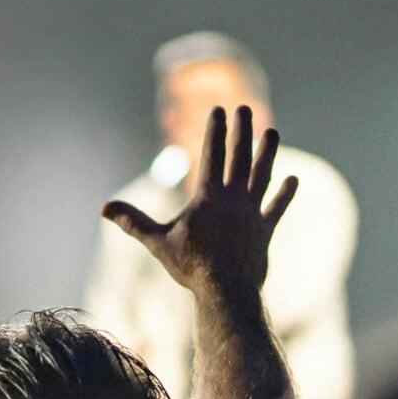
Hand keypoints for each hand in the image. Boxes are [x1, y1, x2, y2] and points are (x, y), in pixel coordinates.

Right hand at [102, 106, 297, 294]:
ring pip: (262, 175)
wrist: (226, 290)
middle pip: (239, 157)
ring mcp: (252, 212)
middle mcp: (233, 198)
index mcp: (208, 197)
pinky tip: (293, 180)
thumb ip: (133, 222)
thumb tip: (104, 208)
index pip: (212, 155)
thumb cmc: (190, 266)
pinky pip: (276, 207)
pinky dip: (284, 194)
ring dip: (267, 153)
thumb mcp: (157, 242)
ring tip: (272, 133)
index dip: (215, 131)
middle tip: (243, 109)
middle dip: (241, 131)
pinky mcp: (264, 230)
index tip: (219, 110)